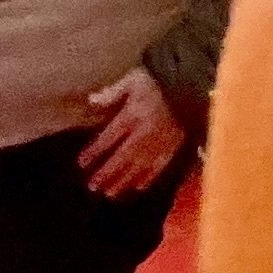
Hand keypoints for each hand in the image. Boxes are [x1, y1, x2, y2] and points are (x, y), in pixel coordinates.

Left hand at [78, 67, 186, 199]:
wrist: (191, 82)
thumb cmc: (158, 80)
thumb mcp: (133, 79)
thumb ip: (113, 92)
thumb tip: (92, 100)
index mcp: (131, 115)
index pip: (108, 138)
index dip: (94, 152)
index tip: (81, 163)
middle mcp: (143, 133)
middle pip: (121, 158)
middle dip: (105, 173)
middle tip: (92, 186)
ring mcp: (159, 142)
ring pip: (138, 167)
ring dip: (123, 181)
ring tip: (110, 193)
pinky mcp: (173, 146)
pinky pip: (159, 167)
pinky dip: (148, 178)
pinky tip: (138, 187)